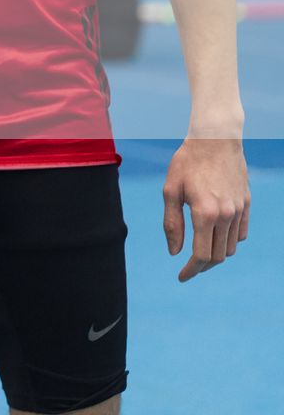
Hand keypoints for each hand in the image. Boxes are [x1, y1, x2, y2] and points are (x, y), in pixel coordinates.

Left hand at [163, 135, 250, 281]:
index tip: (181, 277)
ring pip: (230, 247)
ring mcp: (239, 210)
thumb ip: (172, 223)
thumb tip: (174, 252)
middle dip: (202, 267)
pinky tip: (215, 238)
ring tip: (200, 254)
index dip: (191, 270)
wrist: (216, 139)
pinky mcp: (246, 204)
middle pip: (217, 256)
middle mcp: (226, 215)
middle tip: (188, 269)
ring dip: (215, 255)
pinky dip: (229, 242)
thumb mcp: (170, 190)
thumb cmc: (187, 162)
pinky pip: (240, 234)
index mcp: (205, 213)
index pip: (201, 256)